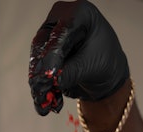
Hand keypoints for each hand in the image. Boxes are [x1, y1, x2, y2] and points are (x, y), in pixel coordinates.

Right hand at [29, 0, 128, 114]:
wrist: (106, 75)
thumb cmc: (105, 63)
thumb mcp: (92, 67)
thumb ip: (72, 72)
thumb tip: (52, 80)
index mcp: (79, 14)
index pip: (60, 34)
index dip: (52, 56)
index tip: (49, 76)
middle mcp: (60, 20)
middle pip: (42, 46)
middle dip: (41, 73)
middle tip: (40, 92)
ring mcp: (50, 36)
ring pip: (37, 60)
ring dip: (38, 84)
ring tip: (43, 104)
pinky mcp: (44, 54)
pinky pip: (38, 72)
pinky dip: (42, 90)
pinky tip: (44, 106)